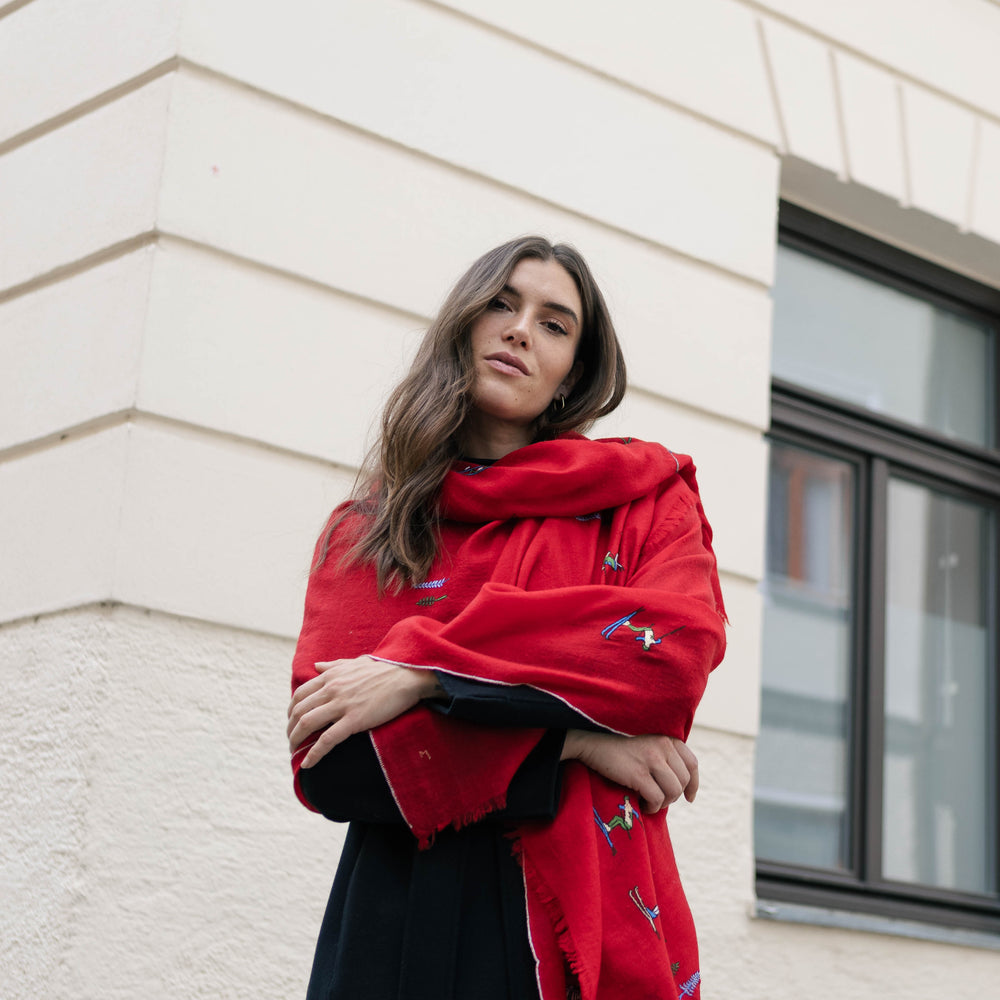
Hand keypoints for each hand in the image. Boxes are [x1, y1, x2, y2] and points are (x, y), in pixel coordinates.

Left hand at [287, 656, 438, 767]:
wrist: (407, 677)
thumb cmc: (384, 670)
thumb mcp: (355, 662)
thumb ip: (333, 665)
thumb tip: (316, 666)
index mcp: (330, 676)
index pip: (300, 694)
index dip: (291, 711)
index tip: (292, 722)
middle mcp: (331, 689)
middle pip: (299, 711)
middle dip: (290, 728)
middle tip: (291, 740)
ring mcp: (342, 705)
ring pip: (307, 724)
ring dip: (296, 741)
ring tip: (294, 752)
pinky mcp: (354, 720)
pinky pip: (327, 740)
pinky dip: (314, 753)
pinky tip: (308, 764)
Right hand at [561, 732, 698, 812]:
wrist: (593, 745)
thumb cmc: (621, 751)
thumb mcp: (648, 746)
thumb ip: (666, 758)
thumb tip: (683, 786)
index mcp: (667, 739)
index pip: (692, 764)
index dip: (693, 784)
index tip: (688, 798)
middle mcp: (662, 746)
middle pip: (683, 781)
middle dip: (673, 796)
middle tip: (657, 799)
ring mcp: (651, 759)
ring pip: (672, 792)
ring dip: (663, 803)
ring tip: (649, 801)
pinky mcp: (638, 773)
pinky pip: (657, 799)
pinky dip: (651, 807)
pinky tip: (642, 804)